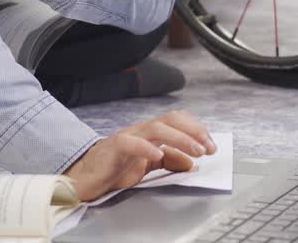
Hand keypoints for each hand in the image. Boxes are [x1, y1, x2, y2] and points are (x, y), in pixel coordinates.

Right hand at [63, 110, 216, 201]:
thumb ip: (169, 162)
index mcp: (150, 133)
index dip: (197, 129)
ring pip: (157, 128)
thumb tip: (191, 164)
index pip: (178, 121)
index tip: (212, 146)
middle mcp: (141, 130)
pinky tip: (158, 154)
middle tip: (209, 148)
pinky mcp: (114, 147)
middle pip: (171, 119)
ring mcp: (128, 136)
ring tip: (196, 151)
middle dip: (194, 131)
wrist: (85, 178)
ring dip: (180, 138)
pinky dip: (146, 147)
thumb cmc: (114, 169)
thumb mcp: (148, 167)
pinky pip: (131, 143)